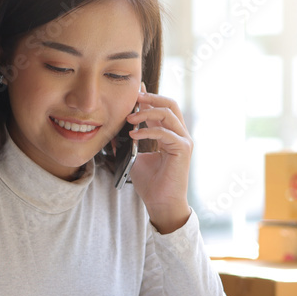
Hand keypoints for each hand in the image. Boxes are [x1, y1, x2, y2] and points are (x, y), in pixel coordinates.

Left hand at [127, 84, 192, 233]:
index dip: (148, 98)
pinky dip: (148, 130)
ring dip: (146, 112)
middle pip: (170, 104)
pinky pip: (165, 132)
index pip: (162, 108)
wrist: (160, 203)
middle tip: (133, 98)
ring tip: (129, 118)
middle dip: (150, 98)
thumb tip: (113, 130)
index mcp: (169, 134)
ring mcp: (183, 141)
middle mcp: (179, 135)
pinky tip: (133, 134)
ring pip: (168, 114)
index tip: (133, 92)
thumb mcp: (133, 157)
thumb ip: (127, 142)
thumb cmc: (150, 183)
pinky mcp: (183, 149)